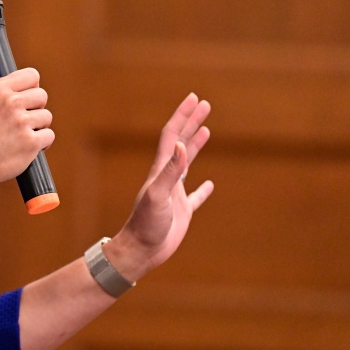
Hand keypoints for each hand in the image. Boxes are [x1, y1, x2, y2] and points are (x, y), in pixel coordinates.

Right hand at [0, 68, 53, 190]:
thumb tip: (13, 88)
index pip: (31, 75)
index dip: (31, 86)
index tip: (28, 95)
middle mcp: (11, 102)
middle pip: (42, 95)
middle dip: (35, 107)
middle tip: (24, 119)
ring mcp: (22, 122)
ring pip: (47, 116)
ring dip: (38, 126)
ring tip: (23, 135)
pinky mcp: (31, 142)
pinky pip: (49, 135)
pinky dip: (41, 143)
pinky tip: (28, 146)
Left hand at [105, 93, 212, 280]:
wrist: (139, 251)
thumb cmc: (146, 224)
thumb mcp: (159, 195)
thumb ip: (171, 171)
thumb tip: (179, 144)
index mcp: (160, 170)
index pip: (172, 135)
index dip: (182, 115)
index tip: (194, 98)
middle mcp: (166, 177)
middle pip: (180, 142)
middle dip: (191, 122)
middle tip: (204, 104)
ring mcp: (174, 193)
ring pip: (186, 163)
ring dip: (195, 145)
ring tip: (206, 130)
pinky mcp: (181, 211)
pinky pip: (194, 196)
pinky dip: (203, 189)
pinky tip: (210, 184)